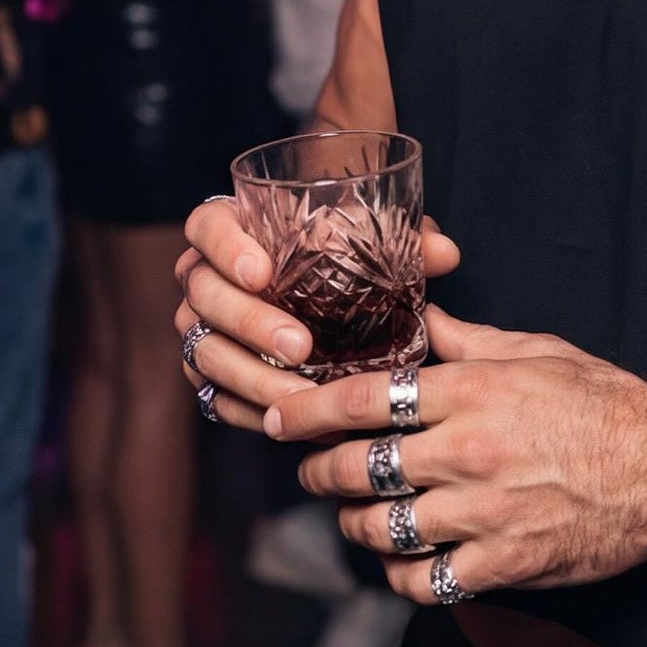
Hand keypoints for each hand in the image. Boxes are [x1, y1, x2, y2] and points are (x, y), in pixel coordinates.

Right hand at [173, 194, 462, 431]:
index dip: (226, 248)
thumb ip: (404, 240)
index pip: (208, 226)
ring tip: (301, 395)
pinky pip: (213, 395)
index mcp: (234, 230)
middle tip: (300, 347)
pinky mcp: (210, 373)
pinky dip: (248, 409)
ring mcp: (201, 327)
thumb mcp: (369, 243)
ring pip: (205, 351)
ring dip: (252, 376)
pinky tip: (284, 420)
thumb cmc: (341, 260)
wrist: (323, 307)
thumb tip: (444, 253)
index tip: (263, 272)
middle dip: (250, 323)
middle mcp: (205, 277)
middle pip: (203, 294)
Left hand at [285, 309, 646, 606]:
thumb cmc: (607, 404)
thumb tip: (420, 318)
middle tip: (313, 470)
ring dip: (355, 524)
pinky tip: (402, 562)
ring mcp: (484, 514)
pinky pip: (426, 582)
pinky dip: (402, 575)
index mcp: (473, 393)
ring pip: (381, 530)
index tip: (281, 418)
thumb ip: (467, 342)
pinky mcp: (504, 565)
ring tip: (353, 515)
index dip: (309, 412)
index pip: (365, 399)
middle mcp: (468, 453)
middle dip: (320, 471)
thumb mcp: (536, 352)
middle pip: (358, 469)